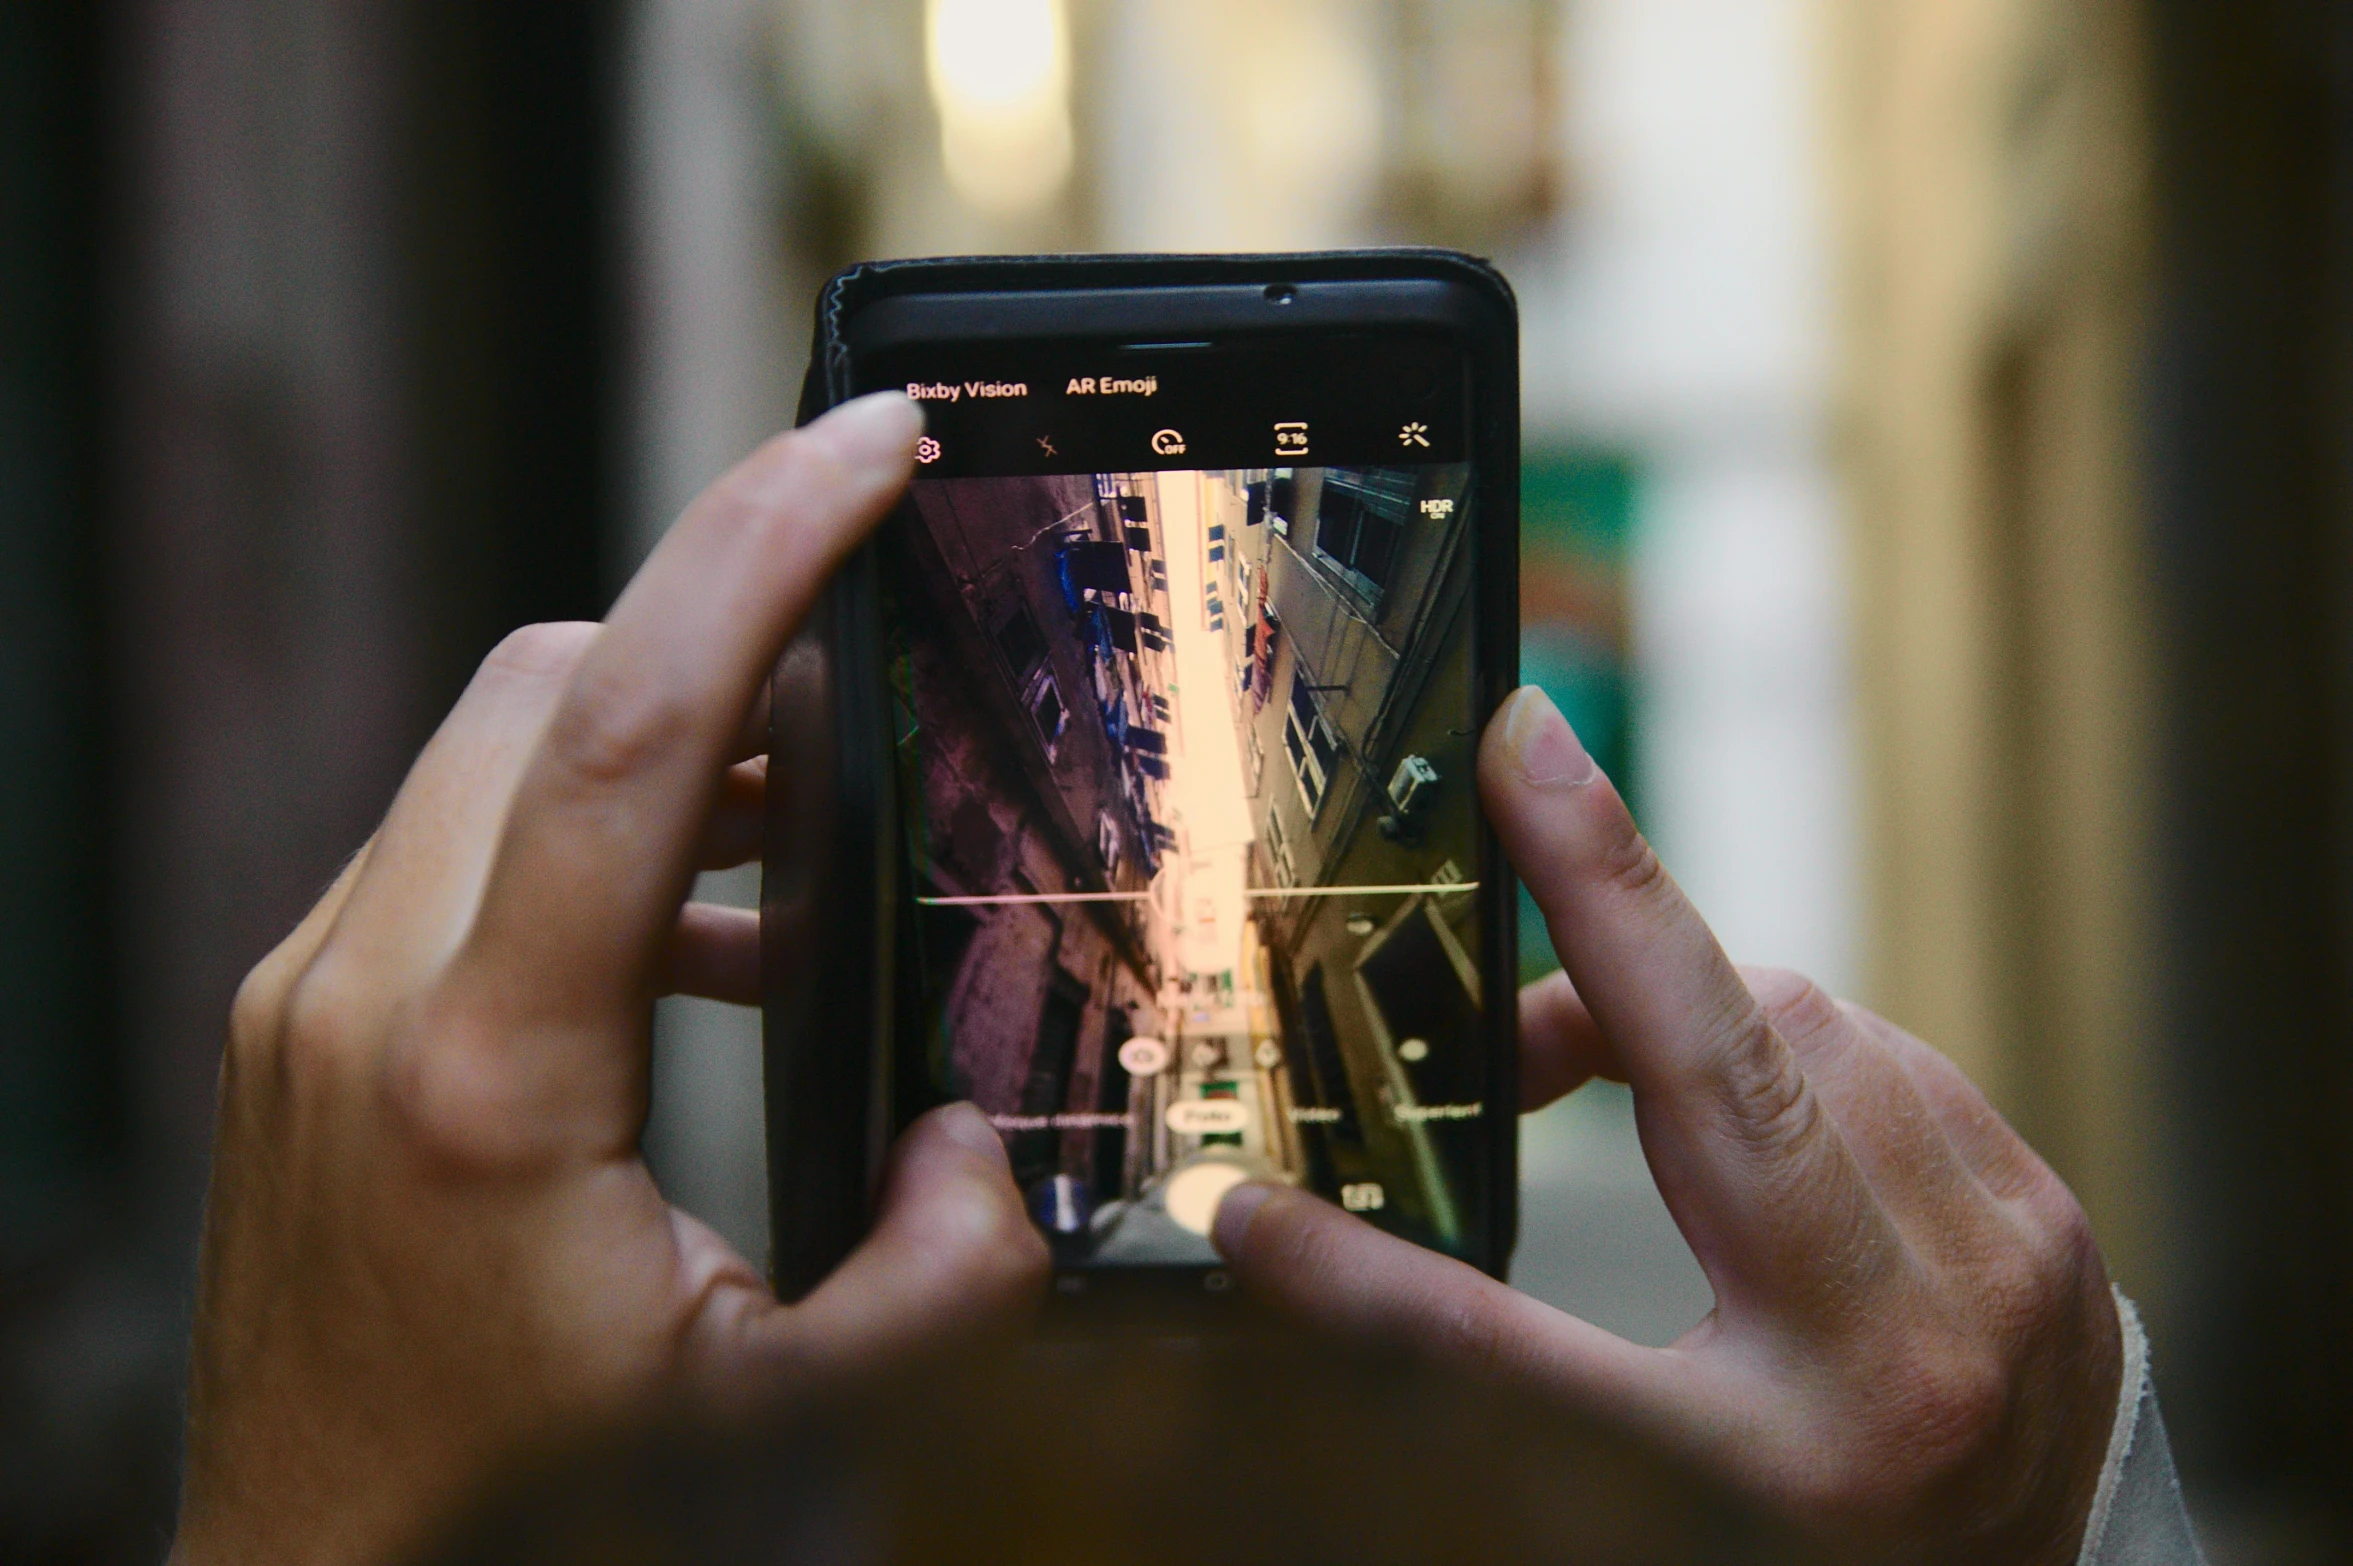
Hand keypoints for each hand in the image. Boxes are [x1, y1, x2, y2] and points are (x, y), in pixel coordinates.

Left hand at [172, 394, 1047, 1565]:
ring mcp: (305, 1009)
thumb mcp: (786, 1432)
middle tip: (874, 622)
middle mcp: (359, 1000)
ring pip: (488, 751)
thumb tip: (983, 1155)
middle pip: (543, 680)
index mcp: (485, 1076)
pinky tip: (697, 949)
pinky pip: (450, 851)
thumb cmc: (521, 1537)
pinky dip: (584, 833)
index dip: (761, 550)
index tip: (869, 444)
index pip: (624, 722)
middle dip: (717, 615)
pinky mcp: (298, 1039)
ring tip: (805, 823)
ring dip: (655, 735)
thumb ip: (943, 1280)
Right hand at [1213, 685, 2121, 1563]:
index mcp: (1767, 1477)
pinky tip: (1751, 1112)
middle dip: (1599, 924)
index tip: (1283, 1167)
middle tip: (1498, 961)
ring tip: (1607, 1066)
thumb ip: (1464, 1361)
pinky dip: (1784, 1050)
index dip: (1377, 1271)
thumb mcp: (1635, 1503)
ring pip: (1806, 1021)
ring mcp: (2006, 1270)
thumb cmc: (1808, 1548)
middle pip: (1713, 1069)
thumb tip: (1273, 1232)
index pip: (1524, 1351)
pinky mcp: (2050, 1214)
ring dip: (1687, 1015)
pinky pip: (1886, 1052)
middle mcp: (1908, 1360)